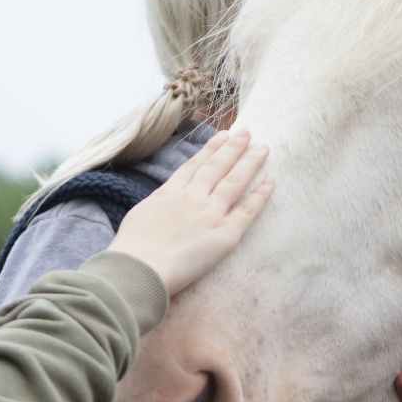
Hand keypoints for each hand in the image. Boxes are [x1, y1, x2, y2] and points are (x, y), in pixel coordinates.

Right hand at [109, 129, 272, 295]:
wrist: (138, 269)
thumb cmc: (131, 249)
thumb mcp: (139, 214)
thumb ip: (158, 204)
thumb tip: (164, 200)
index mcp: (170, 192)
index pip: (195, 165)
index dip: (211, 149)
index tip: (223, 135)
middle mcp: (193, 198)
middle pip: (217, 167)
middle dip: (233, 147)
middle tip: (247, 133)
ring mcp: (210, 214)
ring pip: (234, 182)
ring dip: (250, 162)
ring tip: (263, 147)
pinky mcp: (224, 235)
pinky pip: (247, 211)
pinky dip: (260, 196)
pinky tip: (271, 182)